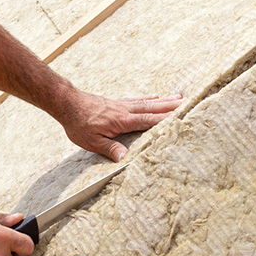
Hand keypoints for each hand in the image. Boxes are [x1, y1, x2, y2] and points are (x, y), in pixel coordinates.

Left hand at [60, 93, 183, 161]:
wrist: (67, 103)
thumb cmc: (78, 124)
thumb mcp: (92, 142)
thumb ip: (110, 149)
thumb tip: (126, 159)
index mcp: (122, 121)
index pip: (148, 121)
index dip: (164, 120)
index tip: (181, 118)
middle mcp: (125, 110)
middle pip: (152, 109)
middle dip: (171, 107)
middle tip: (188, 104)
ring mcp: (121, 105)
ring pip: (147, 103)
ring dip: (164, 101)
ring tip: (179, 98)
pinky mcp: (116, 103)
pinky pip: (136, 99)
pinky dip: (148, 99)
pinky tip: (155, 96)